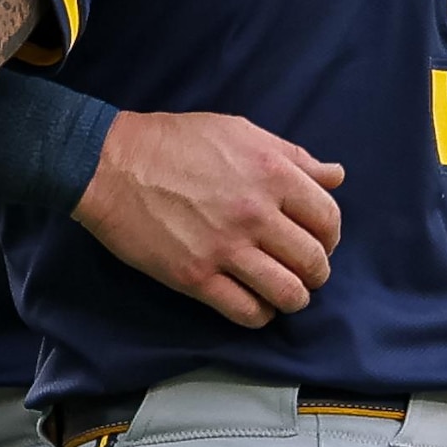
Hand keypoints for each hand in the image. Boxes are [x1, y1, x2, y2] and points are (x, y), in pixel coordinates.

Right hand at [77, 111, 341, 324]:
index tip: (319, 241)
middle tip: (302, 270)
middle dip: (316, 271)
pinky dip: (260, 315)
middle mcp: (255, 213)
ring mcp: (225, 249)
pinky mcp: (195, 277)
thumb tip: (335, 176)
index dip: (331, 235)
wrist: (111, 165)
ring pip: (288, 293)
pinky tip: (254, 304)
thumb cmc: (174, 142)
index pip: (328, 218)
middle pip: (314, 261)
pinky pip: (247, 312)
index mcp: (272, 173)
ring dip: (294, 298)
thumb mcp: (240, 131)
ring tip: (283, 292)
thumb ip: (293, 156)